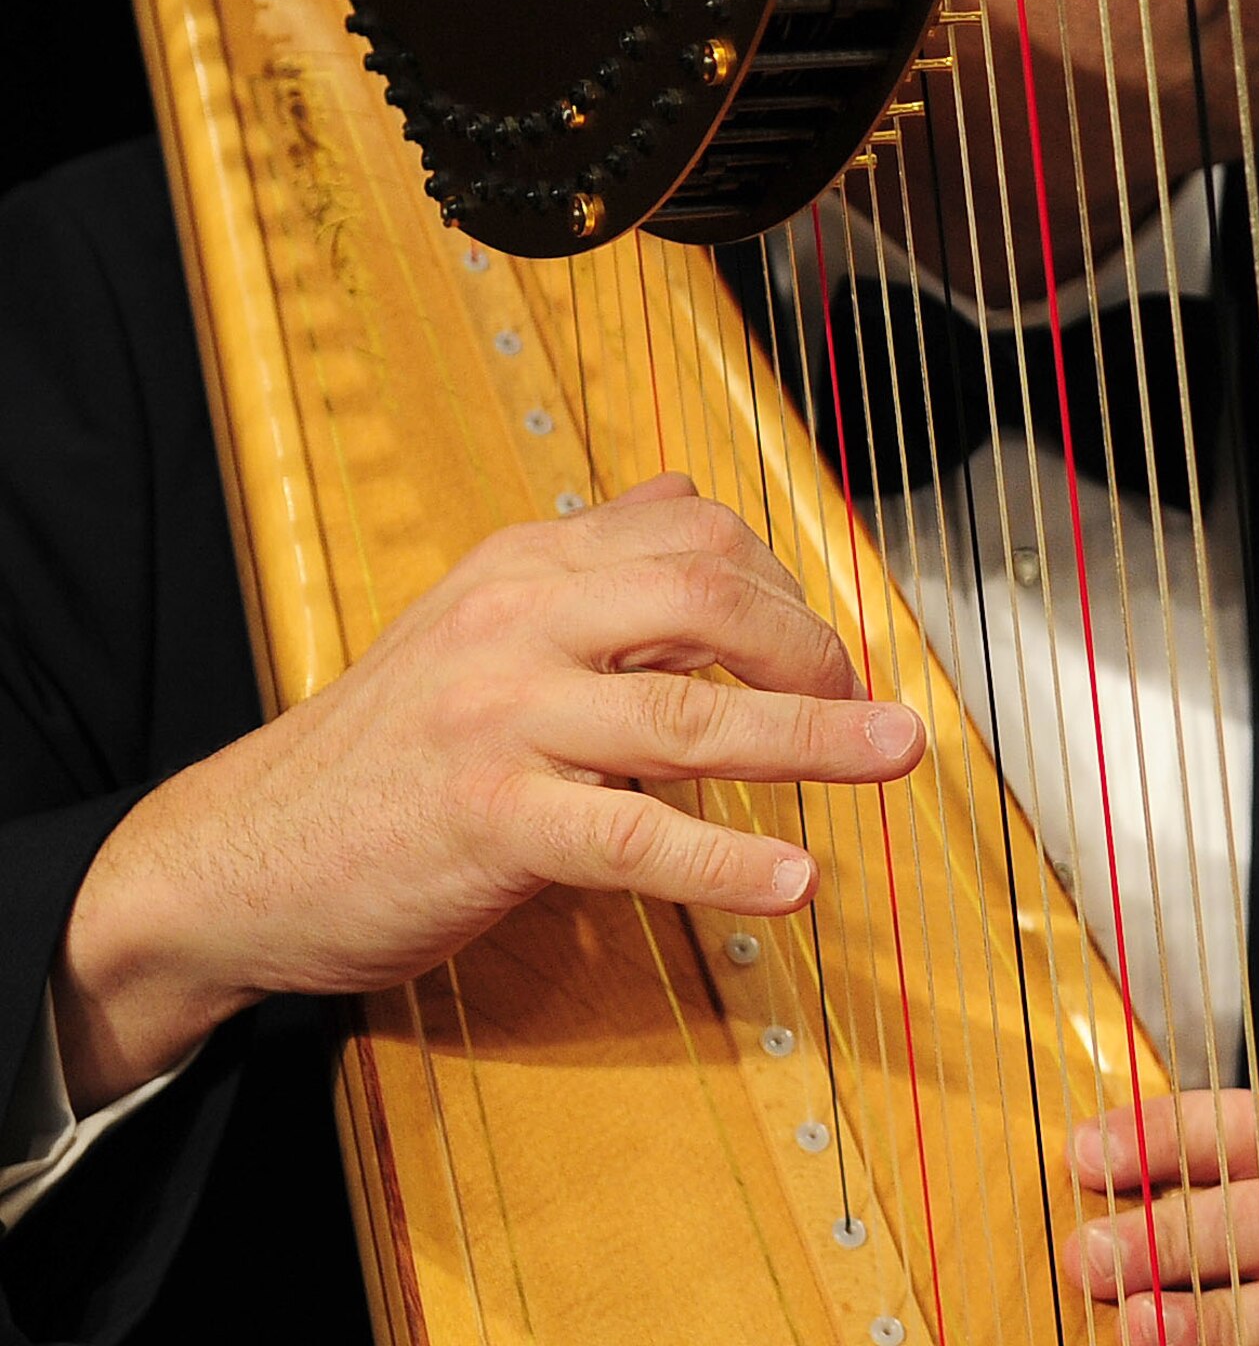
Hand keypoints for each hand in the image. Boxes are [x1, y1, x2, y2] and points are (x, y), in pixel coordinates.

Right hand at [53, 475, 923, 1109]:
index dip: (786, 586)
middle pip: (706, 595)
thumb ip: (588, 559)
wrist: (246, 848)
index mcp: (526, 561)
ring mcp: (503, 714)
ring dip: (813, 739)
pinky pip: (630, 835)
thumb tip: (686, 493)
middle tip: (871, 706)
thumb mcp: (479, 616)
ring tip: (897, 756)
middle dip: (812, 645)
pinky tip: (791, 880)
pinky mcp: (489, 817)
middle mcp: (520, 617)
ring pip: (689, 713)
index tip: (828, 647)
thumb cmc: (388, 741)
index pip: (693, 533)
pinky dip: (723, 857)